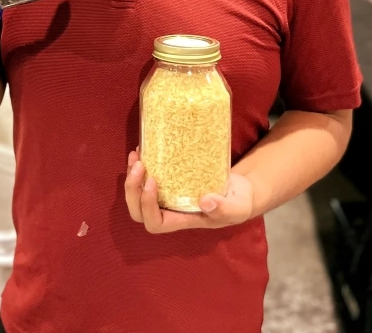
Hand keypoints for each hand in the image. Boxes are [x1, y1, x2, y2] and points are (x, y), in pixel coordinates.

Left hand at [124, 150, 254, 233]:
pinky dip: (141, 164)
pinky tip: (143, 149)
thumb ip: (224, 208)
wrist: (240, 190)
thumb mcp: (237, 207)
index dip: (147, 206)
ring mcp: (167, 195)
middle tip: (139, 166)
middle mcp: (170, 210)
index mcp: (183, 220)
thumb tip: (205, 202)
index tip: (152, 182)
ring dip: (132, 176)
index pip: (155, 223)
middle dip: (132, 190)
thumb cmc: (237, 203)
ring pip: (138, 194)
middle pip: (138, 212)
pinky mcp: (169, 180)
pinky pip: (146, 177)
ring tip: (136, 155)